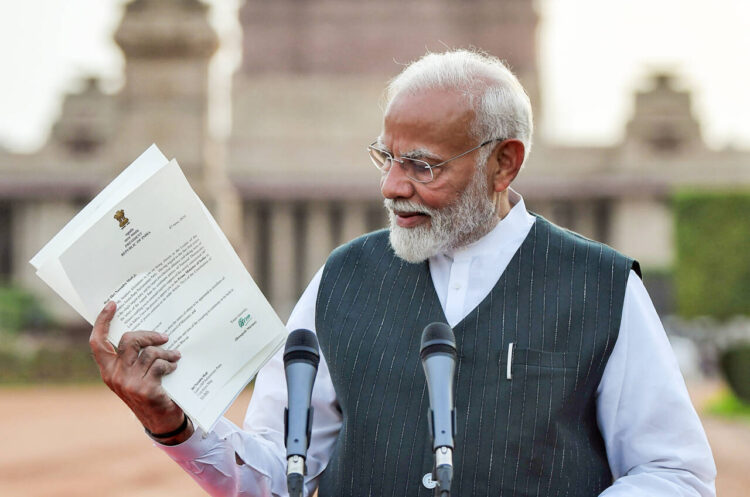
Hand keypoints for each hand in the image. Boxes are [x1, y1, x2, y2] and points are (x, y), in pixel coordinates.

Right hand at [89, 301, 193, 443]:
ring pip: (149, 352)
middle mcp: (115, 376)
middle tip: (163, 337)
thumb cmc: (150, 392)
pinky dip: (170, 363)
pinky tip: (175, 367)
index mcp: (108, 370)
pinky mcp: (145, 388)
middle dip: (149, 334)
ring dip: (166, 352)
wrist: (161, 421)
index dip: (103, 322)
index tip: (112, 304)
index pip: (97, 342)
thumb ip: (133, 357)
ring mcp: (129, 383)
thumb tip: (146, 332)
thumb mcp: (135, 375)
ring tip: (175, 355)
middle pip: (129, 340)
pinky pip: (160, 364)